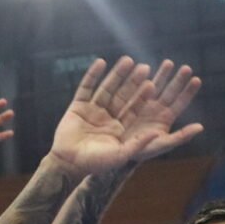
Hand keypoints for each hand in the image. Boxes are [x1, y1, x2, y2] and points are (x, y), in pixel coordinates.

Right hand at [49, 57, 202, 176]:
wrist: (67, 163)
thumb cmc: (95, 163)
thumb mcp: (120, 155)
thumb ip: (138, 144)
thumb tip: (157, 133)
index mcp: (119, 128)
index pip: (134, 109)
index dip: (143, 97)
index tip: (152, 84)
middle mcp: (108, 117)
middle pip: (123, 96)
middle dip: (133, 82)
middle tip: (145, 67)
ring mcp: (92, 110)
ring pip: (106, 88)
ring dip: (117, 74)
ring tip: (128, 60)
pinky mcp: (78, 106)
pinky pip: (86, 88)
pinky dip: (92, 75)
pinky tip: (100, 62)